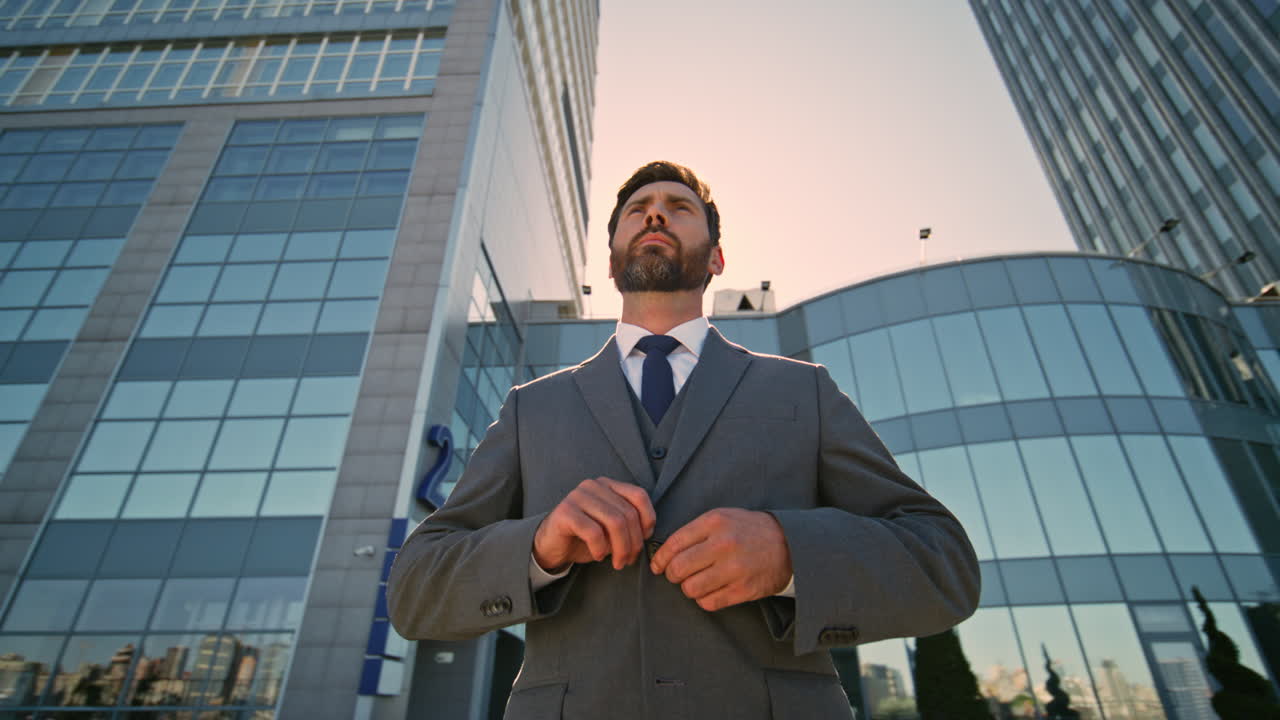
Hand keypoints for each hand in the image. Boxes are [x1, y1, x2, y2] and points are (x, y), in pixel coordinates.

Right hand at [533, 477, 655, 571]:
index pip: (639, 495)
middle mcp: (593, 486)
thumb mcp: (611, 527)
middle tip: (628, 560)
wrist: (551, 546)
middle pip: (627, 513)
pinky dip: (600, 548)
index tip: (645, 539)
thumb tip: (648, 532)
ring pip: (614, 522)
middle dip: (633, 542)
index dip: (648, 519)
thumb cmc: (584, 537)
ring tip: (617, 562)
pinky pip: (593, 532)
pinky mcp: (565, 512)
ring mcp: (577, 496)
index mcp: (608, 485)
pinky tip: (598, 556)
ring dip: (620, 548)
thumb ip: (628, 522)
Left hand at [650, 508, 791, 611]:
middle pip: (678, 569)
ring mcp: (734, 569)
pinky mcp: (743, 590)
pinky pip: (708, 603)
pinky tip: (711, 591)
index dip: (660, 559)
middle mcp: (723, 544)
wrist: (789, 544)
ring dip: (689, 589)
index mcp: (715, 522)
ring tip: (697, 582)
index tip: (658, 566)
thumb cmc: (748, 530)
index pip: (673, 544)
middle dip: (672, 575)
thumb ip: (695, 531)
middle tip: (677, 575)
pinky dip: (705, 600)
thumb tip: (664, 552)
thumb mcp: (722, 517)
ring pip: (691, 589)